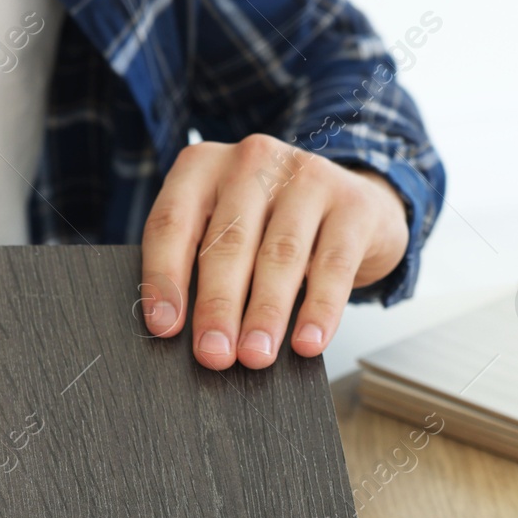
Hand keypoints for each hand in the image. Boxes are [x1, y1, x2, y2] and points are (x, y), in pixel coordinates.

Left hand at [139, 134, 409, 369]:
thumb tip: (177, 333)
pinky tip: (307, 343)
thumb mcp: (223, 233)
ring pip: (279, 255)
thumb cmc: (267, 229)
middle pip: (228, 242)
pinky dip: (319, 310)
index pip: (171, 222)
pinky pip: (333, 265)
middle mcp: (252, 162)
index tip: (164, 327)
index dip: (164, 277)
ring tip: (255, 356)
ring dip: (264, 313)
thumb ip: (195, 268)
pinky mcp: (353, 205)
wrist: (350, 207)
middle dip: (218, 306)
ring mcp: (307, 176)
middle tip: (213, 354)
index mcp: (202, 167)